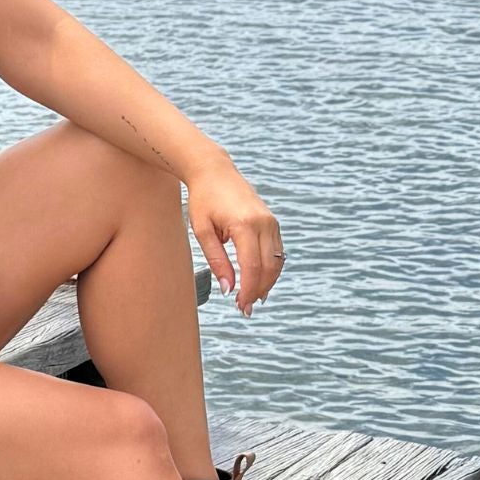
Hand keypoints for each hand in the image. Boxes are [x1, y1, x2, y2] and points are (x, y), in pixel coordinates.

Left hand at [184, 157, 285, 315]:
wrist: (214, 171)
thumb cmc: (203, 200)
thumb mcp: (202, 231)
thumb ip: (216, 260)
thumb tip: (228, 289)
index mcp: (245, 224)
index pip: (252, 266)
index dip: (248, 290)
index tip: (240, 305)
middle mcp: (264, 222)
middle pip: (268, 267)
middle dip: (258, 290)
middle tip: (244, 308)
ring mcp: (271, 221)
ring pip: (276, 261)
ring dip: (267, 282)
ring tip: (252, 299)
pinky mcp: (272, 221)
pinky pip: (277, 250)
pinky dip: (270, 268)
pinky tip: (259, 280)